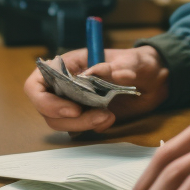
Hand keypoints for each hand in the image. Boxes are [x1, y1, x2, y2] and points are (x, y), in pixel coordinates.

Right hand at [23, 45, 168, 133]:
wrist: (154, 80)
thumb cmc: (138, 63)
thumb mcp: (131, 61)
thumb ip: (116, 66)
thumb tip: (99, 73)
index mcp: (68, 64)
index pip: (35, 83)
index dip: (45, 100)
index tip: (72, 108)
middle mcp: (65, 84)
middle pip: (46, 109)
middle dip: (69, 118)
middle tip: (98, 116)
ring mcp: (74, 101)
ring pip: (61, 122)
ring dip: (82, 124)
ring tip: (109, 117)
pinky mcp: (86, 116)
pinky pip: (77, 128)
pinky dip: (91, 127)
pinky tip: (110, 120)